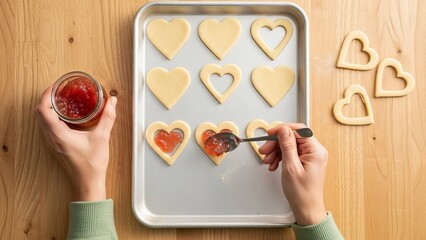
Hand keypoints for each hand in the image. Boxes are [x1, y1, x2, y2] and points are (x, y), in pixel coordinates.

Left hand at [35, 85, 116, 201]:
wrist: (88, 183)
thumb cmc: (92, 164)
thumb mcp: (102, 137)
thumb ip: (108, 117)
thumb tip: (112, 102)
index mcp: (58, 134)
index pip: (43, 109)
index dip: (46, 95)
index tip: (55, 87)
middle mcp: (51, 138)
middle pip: (39, 113)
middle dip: (46, 99)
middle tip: (58, 91)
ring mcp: (52, 143)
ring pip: (42, 121)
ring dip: (48, 108)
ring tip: (61, 100)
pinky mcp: (56, 146)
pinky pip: (48, 128)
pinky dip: (52, 118)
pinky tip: (66, 116)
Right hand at [259, 123, 327, 225]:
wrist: (306, 209)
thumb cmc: (302, 193)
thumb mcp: (290, 167)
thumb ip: (287, 146)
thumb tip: (283, 130)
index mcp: (316, 151)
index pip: (299, 130)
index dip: (282, 130)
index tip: (269, 134)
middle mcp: (315, 151)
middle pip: (292, 137)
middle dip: (276, 143)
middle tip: (264, 150)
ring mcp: (310, 156)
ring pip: (289, 145)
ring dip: (276, 151)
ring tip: (268, 161)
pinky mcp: (305, 161)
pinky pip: (290, 153)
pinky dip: (280, 157)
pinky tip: (273, 164)